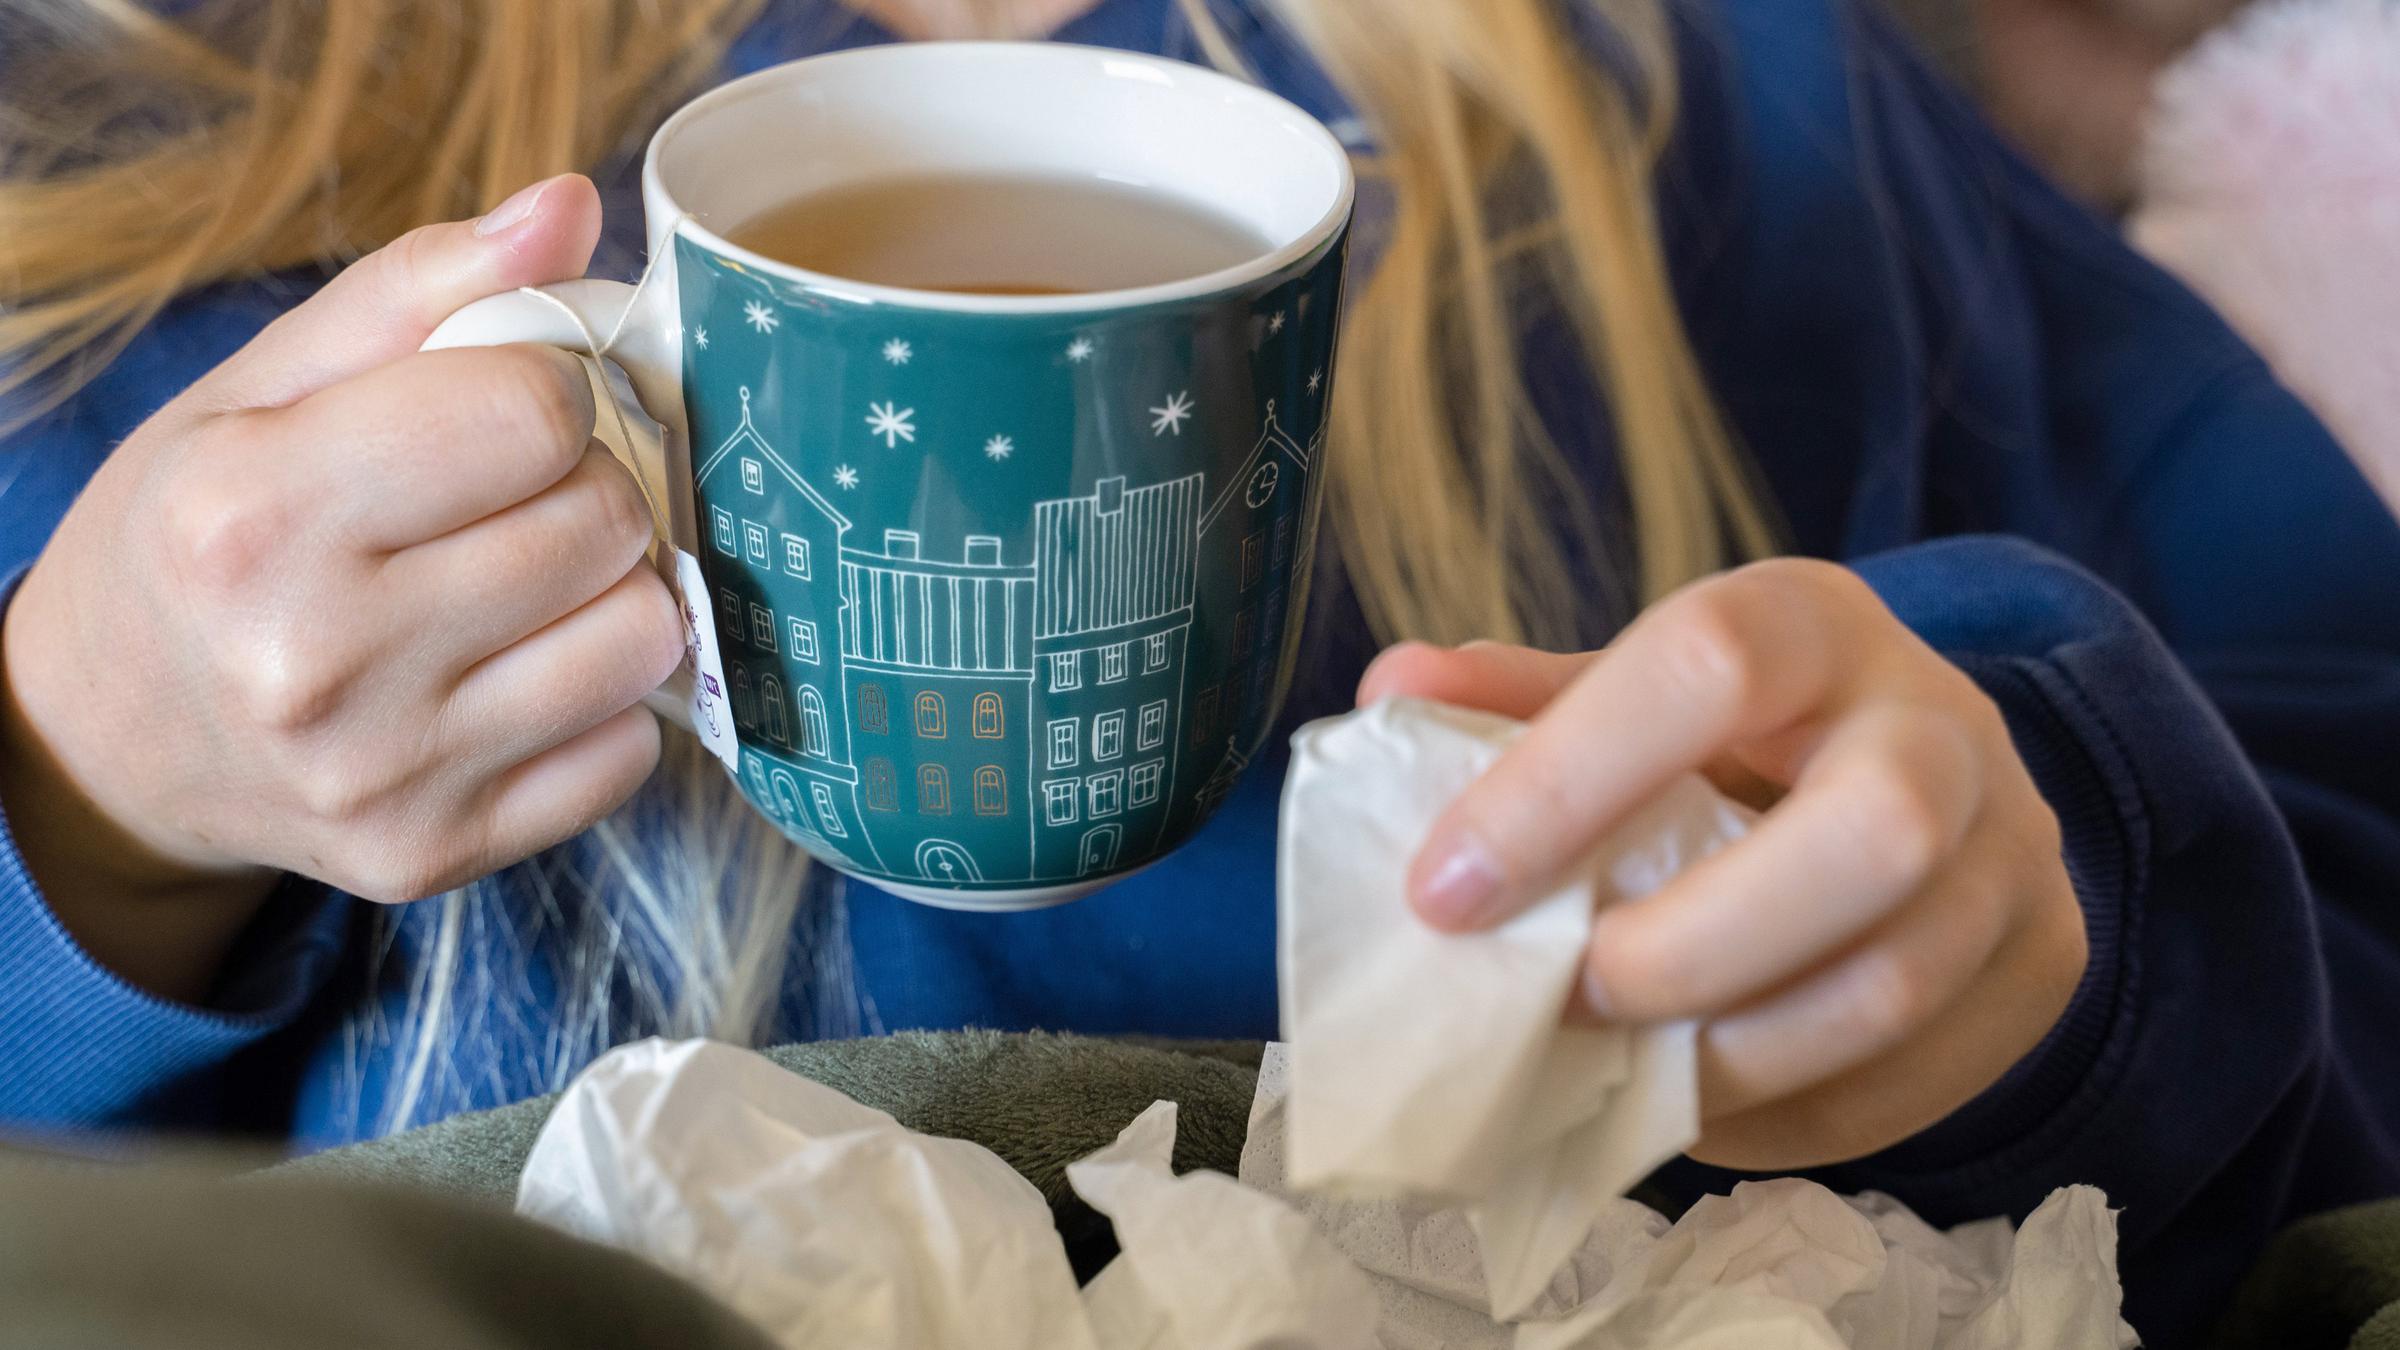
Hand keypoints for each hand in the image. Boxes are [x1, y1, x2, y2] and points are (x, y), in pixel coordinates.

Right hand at [0, 175, 686, 998]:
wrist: (105, 741)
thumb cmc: (198, 541)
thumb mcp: (259, 393)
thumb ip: (419, 291)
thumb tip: (571, 207)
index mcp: (256, 512)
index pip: (534, 411)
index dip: (550, 390)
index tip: (511, 406)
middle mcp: (317, 657)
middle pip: (603, 523)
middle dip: (589, 487)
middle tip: (522, 499)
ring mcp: (384, 774)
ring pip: (642, 641)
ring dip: (616, 594)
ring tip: (533, 583)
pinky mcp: (435, 854)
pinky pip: (627, 757)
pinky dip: (603, 706)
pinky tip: (522, 675)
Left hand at [1357, 559, 2087, 1170]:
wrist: (1929, 774)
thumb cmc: (1743, 736)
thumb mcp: (1643, 690)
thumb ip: (1523, 701)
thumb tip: (1390, 694)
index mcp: (1816, 623)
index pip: (1708, 664)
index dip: (1564, 781)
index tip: (1444, 890)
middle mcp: (1944, 723)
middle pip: (1872, 835)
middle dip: (1690, 944)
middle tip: (1570, 994)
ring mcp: (2015, 853)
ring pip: (1891, 985)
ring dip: (1722, 1057)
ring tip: (1609, 1068)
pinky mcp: (2044, 966)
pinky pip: (1912, 1083)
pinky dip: (1777, 1116)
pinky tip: (1689, 1102)